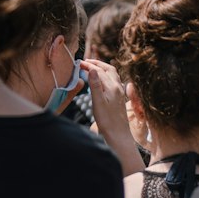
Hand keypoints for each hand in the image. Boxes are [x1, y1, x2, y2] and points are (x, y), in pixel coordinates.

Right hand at [82, 59, 144, 174]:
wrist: (118, 136)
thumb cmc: (107, 121)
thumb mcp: (98, 103)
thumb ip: (95, 85)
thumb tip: (92, 69)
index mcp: (112, 87)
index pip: (99, 71)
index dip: (88, 65)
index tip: (78, 63)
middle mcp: (118, 87)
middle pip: (108, 69)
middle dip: (96, 63)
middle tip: (85, 62)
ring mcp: (120, 92)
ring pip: (112, 74)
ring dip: (102, 67)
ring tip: (92, 67)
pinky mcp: (119, 98)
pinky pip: (113, 80)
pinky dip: (106, 75)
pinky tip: (101, 80)